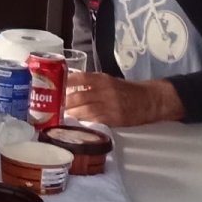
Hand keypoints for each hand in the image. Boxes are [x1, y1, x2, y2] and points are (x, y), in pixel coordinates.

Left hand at [63, 72, 182, 125]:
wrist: (149, 100)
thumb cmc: (126, 90)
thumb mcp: (109, 80)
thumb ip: (91, 83)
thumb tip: (68, 86)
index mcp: (103, 79)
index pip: (80, 78)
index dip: (66, 82)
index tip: (54, 86)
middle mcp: (106, 91)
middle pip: (79, 97)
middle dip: (64, 103)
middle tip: (53, 106)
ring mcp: (110, 106)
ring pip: (85, 111)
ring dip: (71, 114)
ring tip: (60, 116)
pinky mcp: (115, 120)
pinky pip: (95, 121)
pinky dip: (84, 123)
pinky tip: (76, 124)